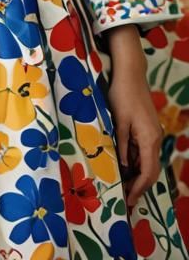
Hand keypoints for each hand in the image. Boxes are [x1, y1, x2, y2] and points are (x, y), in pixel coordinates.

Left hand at [106, 26, 161, 210]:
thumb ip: (122, 145)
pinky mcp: (146, 128)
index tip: (130, 200)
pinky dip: (135, 160)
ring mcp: (151, 133)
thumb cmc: (122, 95)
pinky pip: (143, 150)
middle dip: (139, 185)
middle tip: (126, 198)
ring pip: (146, 160)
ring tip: (122, 186)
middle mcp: (154, 139)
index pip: (147, 171)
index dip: (139, 187)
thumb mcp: (118, 121)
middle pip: (150, 169)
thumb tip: (124, 167)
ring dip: (137, 174)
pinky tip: (123, 165)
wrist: (130, 74)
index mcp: (149, 139)